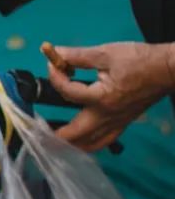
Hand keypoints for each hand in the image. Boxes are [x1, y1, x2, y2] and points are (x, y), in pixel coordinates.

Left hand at [46, 41, 174, 150]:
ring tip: (54, 141)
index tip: (53, 65)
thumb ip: (77, 55)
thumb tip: (55, 53)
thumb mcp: (105, 53)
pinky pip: (104, 140)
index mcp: (101, 98)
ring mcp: (117, 122)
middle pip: (74, 135)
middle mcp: (107, 115)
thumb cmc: (140, 60)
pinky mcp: (124, 122)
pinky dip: (90, 144)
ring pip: (90, 144)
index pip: (66, 92)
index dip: (55, 77)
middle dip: (53, 136)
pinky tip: (82, 141)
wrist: (168, 69)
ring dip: (71, 145)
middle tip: (37, 132)